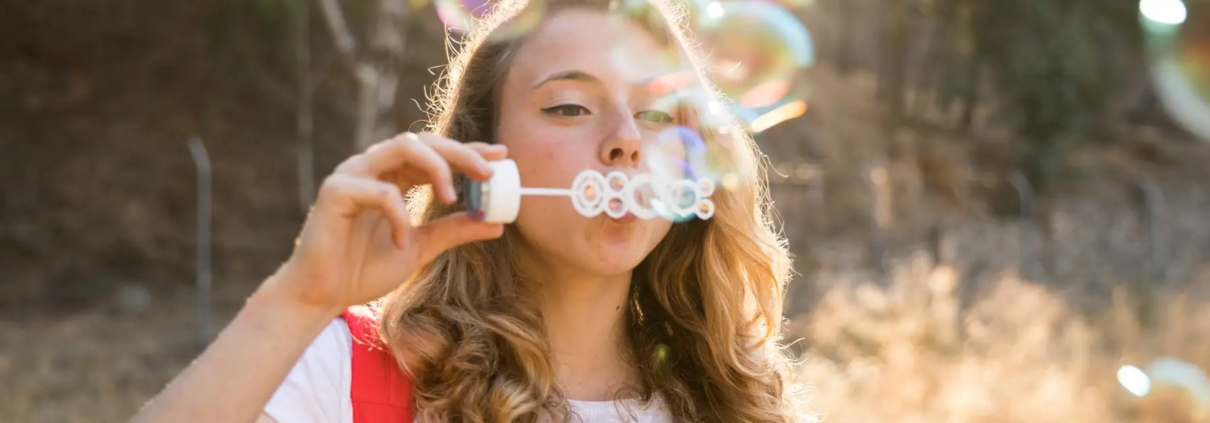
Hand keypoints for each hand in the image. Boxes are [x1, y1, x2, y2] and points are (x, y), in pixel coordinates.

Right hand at [269, 132, 506, 315]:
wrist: (323, 296)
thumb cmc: (364, 269)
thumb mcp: (421, 248)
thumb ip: (452, 231)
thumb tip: (496, 224)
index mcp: (392, 176)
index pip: (434, 151)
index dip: (468, 150)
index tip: (500, 156)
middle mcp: (372, 167)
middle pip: (422, 140)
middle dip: (459, 152)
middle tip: (487, 172)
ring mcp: (352, 175)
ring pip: (401, 147)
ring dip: (435, 167)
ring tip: (453, 197)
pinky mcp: (336, 191)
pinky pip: (380, 190)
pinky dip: (400, 213)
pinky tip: (403, 240)